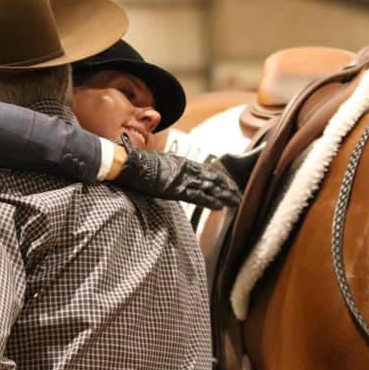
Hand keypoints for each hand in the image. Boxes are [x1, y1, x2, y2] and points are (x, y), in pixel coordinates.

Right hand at [114, 135, 241, 209]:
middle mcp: (186, 168)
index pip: (207, 170)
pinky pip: (198, 196)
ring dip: (224, 195)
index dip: (220, 178)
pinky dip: (210, 201)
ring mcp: (182, 178)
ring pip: (210, 187)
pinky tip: (220, 207)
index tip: (229, 184)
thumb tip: (170, 173)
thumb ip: (168, 169)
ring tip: (236, 201)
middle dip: (227, 187)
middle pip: (213, 178)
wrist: (129, 164)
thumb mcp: (158, 163)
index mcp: (182, 162)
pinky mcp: (176, 189)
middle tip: (238, 194)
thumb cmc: (138, 163)